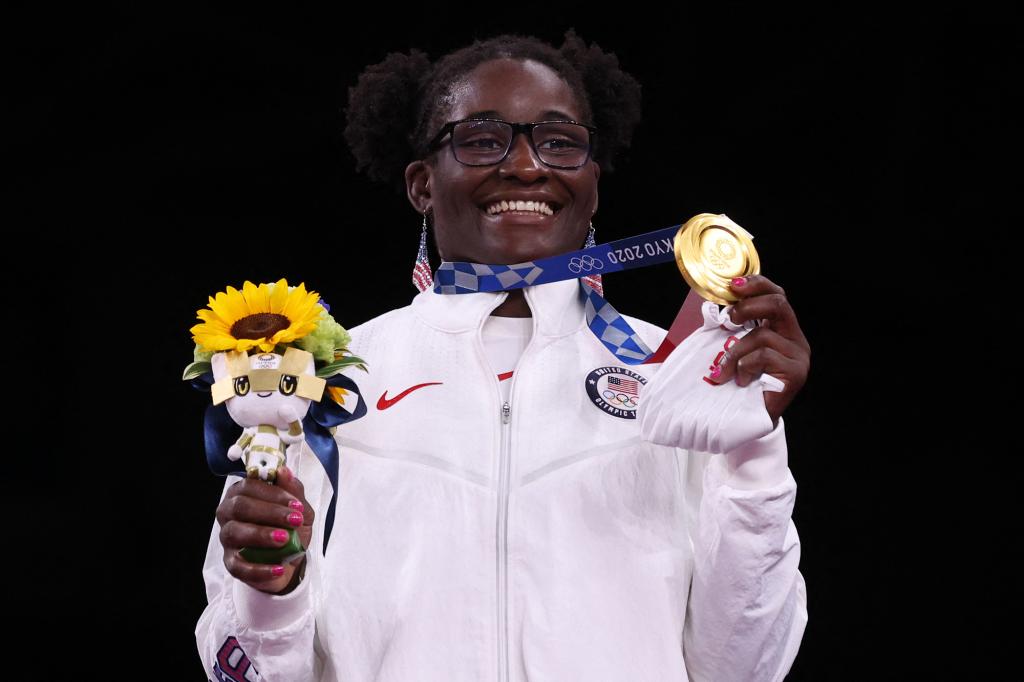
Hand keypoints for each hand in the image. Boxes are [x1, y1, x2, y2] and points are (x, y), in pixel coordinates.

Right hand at [216, 465, 313, 594]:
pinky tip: (278, 568)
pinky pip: (238, 566)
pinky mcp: (230, 562)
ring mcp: (227, 538)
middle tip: (294, 520)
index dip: (274, 493)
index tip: (297, 505)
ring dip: (261, 535)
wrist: (289, 559)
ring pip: (235, 532)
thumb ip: (293, 490)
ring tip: (285, 539)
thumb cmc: (290, 527)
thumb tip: (284, 471)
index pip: (250, 486)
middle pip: (240, 507)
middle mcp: (229, 512)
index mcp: (243, 493)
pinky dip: (259, 569)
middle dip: (270, 512)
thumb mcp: (299, 509)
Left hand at [715, 275, 810, 426]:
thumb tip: (710, 307)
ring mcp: (799, 356)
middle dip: (747, 307)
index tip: (733, 285)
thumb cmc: (741, 382)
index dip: (757, 284)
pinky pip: (763, 356)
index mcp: (783, 329)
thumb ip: (734, 329)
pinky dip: (744, 367)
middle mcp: (795, 339)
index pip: (777, 295)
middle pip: (778, 304)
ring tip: (725, 370)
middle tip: (728, 320)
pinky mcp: (796, 373)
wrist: (750, 418)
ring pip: (763, 335)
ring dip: (735, 352)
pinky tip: (741, 381)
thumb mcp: (735, 349)